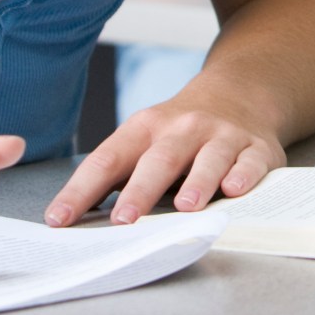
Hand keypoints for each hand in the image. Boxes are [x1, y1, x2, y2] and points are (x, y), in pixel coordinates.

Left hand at [44, 96, 284, 226]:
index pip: (107, 159)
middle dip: (140, 191)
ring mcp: (222, 136)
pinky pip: (250, 161)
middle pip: (159, 160)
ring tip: (187, 208)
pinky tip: (234, 189)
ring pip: (209, 158)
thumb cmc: (180, 132)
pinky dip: (243, 174)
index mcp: (145, 128)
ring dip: (197, 182)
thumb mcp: (145, 140)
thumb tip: (73, 218)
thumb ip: (118, 174)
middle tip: (123, 221)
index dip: (81, 190)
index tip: (58, 219)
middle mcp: (183, 128)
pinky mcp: (256, 148)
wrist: (240, 94)